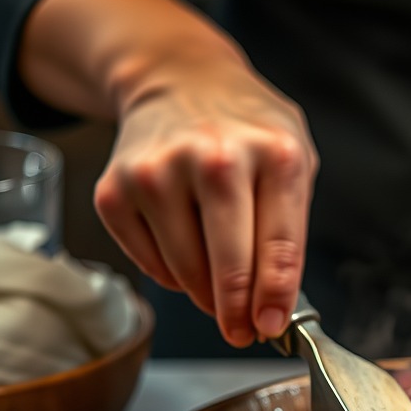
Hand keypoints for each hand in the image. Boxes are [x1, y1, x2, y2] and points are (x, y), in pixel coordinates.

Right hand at [93, 57, 317, 346]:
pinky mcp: (116, 189)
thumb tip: (273, 303)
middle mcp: (215, 158)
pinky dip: (171, 274)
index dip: (275, 298)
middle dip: (237, 312)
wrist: (178, 78)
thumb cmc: (247, 128)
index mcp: (274, 153)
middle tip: (241, 332)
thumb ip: (291, 229)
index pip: (280, 246)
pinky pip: (149, 263)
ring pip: (186, 271)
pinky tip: (185, 249)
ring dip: (205, 295)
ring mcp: (158, 172)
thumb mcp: (294, 159)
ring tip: (218, 287)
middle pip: (230, 265)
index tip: (270, 327)